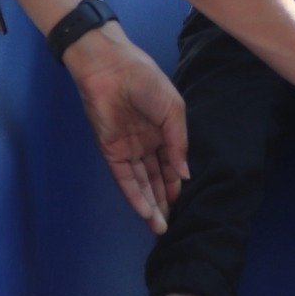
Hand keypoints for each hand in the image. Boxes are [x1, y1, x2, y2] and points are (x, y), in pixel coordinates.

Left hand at [62, 22, 189, 234]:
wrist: (112, 69)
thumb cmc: (146, 81)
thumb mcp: (173, 110)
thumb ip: (178, 143)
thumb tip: (184, 174)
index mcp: (162, 132)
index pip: (169, 165)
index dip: (174, 184)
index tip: (181, 202)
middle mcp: (144, 144)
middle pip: (154, 179)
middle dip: (162, 201)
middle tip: (169, 226)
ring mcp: (127, 149)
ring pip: (140, 183)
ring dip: (149, 205)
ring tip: (159, 227)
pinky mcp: (110, 152)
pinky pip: (124, 178)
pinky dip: (134, 195)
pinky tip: (144, 211)